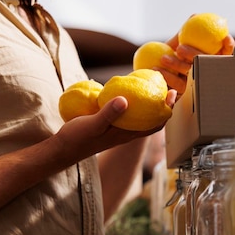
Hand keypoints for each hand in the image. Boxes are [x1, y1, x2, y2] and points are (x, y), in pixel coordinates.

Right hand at [54, 90, 176, 160]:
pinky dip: (131, 102)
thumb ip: (109, 113)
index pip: (155, 124)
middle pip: (152, 119)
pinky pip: (126, 113)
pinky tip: (125, 91)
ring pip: (140, 116)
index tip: (172, 93)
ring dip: (148, 103)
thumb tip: (126, 100)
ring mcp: (118, 129)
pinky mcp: (109, 125)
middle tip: (166, 85)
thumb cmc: (78, 138)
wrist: (63, 149)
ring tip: (149, 85)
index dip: (167, 110)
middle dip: (162, 104)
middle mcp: (126, 132)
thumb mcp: (93, 124)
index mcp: (127, 134)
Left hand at [156, 33, 234, 95]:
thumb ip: (187, 31)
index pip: (226, 53)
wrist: (152, 72)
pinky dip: (166, 77)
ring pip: (191, 76)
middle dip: (195, 55)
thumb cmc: (169, 55)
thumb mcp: (177, 43)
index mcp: (210, 60)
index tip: (226, 38)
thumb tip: (196, 15)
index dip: (229, 47)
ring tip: (163, 58)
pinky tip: (155, 69)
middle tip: (180, 48)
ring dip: (177, 65)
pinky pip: (177, 88)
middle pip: (208, 65)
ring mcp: (198, 86)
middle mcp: (207, 74)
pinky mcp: (185, 97)